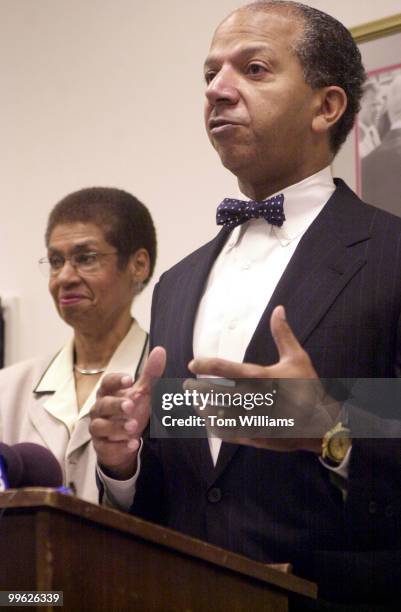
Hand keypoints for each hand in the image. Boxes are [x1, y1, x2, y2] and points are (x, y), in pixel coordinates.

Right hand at [89, 346, 165, 478]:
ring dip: (117, 427)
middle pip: (103, 404)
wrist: (123, 441)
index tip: (129, 380)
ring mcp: (98, 428)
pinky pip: (106, 446)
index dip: (117, 381)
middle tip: (130, 406)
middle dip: (116, 405)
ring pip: (100, 426)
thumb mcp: (142, 392)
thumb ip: (150, 374)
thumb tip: (160, 350)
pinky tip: (133, 444)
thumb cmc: (130, 411)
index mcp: (108, 392)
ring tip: (133, 427)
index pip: (107, 382)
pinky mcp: (101, 446)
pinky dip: (119, 446)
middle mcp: (99, 409)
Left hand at [187, 306, 340, 452]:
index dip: (205, 364)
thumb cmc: (308, 388)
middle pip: (215, 393)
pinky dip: (215, 427)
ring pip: (218, 415)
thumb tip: (279, 308)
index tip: (192, 363)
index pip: (225, 368)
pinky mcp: (255, 436)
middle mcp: (254, 398)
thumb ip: (283, 334)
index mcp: (261, 377)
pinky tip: (209, 421)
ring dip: (203, 408)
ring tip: (196, 403)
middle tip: (187, 386)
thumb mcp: (297, 358)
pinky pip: (228, 433)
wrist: (321, 424)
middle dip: (198, 389)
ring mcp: (253, 419)